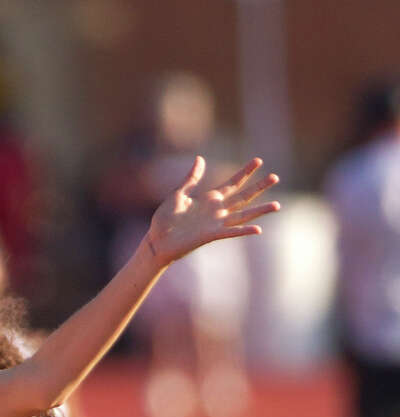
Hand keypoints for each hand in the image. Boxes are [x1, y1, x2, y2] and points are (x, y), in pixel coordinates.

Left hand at [146, 157, 279, 266]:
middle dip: (259, 187)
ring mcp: (215, 224)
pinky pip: (230, 232)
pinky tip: (258, 229)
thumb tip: (200, 159)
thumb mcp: (178, 193)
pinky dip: (244, 231)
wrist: (156, 240)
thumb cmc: (164, 219)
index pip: (233, 183)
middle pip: (243, 197)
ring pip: (243, 215)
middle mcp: (216, 211)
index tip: (258, 160)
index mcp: (209, 199)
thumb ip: (192, 178)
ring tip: (277, 205)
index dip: (245, 172)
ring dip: (260, 210)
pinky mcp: (210, 235)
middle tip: (276, 177)